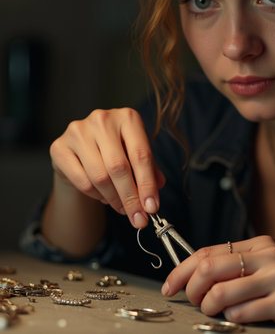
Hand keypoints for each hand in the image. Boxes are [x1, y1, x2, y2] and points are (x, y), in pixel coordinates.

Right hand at [49, 108, 164, 228]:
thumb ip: (149, 172)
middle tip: (138, 218)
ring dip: (114, 199)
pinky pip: (82, 181)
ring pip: (100, 176)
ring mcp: (78, 131)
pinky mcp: (59, 147)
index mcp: (128, 117)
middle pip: (119, 167)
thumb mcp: (137, 155)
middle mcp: (102, 119)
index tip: (152, 207)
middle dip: (131, 198)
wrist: (83, 148)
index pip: (141, 155)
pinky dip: (97, 196)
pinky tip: (105, 198)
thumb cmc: (117, 150)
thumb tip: (153, 199)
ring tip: (123, 208)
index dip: (147, 184)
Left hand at [161, 235, 274, 330]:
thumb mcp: (265, 267)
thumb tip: (193, 275)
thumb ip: (235, 266)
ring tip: (215, 312)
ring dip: (210, 308)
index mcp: (259, 244)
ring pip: (221, 292)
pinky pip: (242, 313)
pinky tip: (240, 318)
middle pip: (210, 268)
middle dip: (192, 289)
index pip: (208, 251)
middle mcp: (268, 255)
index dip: (182, 269)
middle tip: (194, 301)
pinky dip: (232, 319)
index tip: (170, 286)